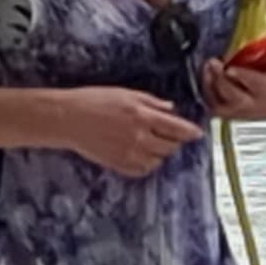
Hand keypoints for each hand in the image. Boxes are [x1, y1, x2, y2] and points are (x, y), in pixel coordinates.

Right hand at [54, 85, 202, 176]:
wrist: (67, 119)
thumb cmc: (93, 100)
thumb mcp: (126, 94)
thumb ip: (152, 102)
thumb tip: (171, 109)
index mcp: (143, 116)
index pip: (178, 129)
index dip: (191, 132)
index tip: (197, 133)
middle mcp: (139, 137)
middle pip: (171, 147)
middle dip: (174, 141)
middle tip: (169, 134)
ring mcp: (129, 153)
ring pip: (158, 160)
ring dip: (160, 153)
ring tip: (151, 143)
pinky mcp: (118, 164)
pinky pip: (142, 170)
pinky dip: (147, 164)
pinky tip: (140, 154)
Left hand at [202, 45, 265, 122]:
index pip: (258, 86)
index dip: (243, 78)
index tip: (230, 69)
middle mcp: (256, 105)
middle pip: (236, 98)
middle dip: (221, 81)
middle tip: (212, 62)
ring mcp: (241, 112)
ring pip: (221, 105)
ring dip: (210, 85)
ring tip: (207, 65)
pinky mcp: (228, 114)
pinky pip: (212, 106)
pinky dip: (207, 90)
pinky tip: (205, 73)